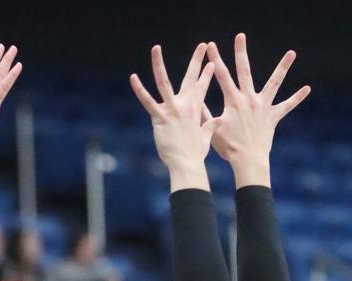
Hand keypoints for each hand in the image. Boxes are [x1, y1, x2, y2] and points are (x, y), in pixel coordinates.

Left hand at [130, 43, 217, 188]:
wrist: (187, 164)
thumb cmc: (195, 154)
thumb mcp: (206, 137)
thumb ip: (209, 126)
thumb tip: (217, 120)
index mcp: (196, 110)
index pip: (202, 87)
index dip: (207, 74)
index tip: (212, 62)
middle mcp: (185, 106)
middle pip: (191, 78)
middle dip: (198, 60)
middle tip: (203, 45)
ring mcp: (172, 110)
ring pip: (164, 82)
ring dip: (159, 64)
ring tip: (156, 48)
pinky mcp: (160, 118)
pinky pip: (148, 101)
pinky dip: (140, 90)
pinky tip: (133, 78)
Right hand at [205, 34, 310, 183]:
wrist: (248, 160)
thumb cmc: (228, 147)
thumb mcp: (212, 129)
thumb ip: (204, 113)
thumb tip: (193, 101)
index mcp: (233, 101)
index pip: (221, 76)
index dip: (215, 60)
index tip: (210, 46)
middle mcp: (249, 99)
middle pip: (244, 71)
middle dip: (240, 52)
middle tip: (240, 36)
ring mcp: (263, 107)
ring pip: (274, 82)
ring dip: (283, 67)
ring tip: (291, 52)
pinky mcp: (273, 116)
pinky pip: (287, 105)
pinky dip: (297, 97)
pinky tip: (307, 88)